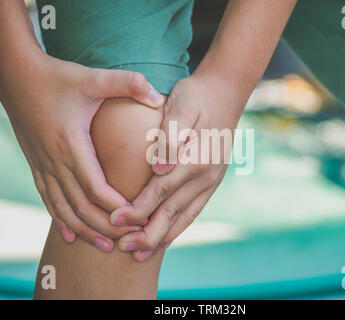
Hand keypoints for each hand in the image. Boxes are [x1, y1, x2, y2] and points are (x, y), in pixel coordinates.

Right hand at [0, 54, 164, 251]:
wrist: (16, 75)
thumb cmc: (57, 77)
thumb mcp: (92, 78)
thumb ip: (126, 83)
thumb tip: (155, 96)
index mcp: (71, 144)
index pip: (96, 187)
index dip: (118, 207)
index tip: (139, 218)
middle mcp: (55, 160)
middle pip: (81, 206)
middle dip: (107, 226)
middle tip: (131, 239)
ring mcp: (43, 165)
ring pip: (63, 209)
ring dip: (85, 230)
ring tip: (105, 247)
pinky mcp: (37, 164)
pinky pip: (48, 199)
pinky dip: (60, 220)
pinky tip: (69, 236)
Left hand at [111, 74, 243, 260]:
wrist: (225, 94)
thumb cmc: (196, 97)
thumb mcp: (182, 105)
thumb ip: (171, 135)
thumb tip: (159, 167)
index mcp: (195, 158)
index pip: (160, 190)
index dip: (137, 208)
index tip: (114, 220)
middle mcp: (205, 175)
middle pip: (172, 211)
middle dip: (146, 232)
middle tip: (122, 247)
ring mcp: (211, 181)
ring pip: (184, 216)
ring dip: (162, 237)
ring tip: (140, 254)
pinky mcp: (212, 182)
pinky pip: (195, 210)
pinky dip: (179, 226)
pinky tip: (166, 238)